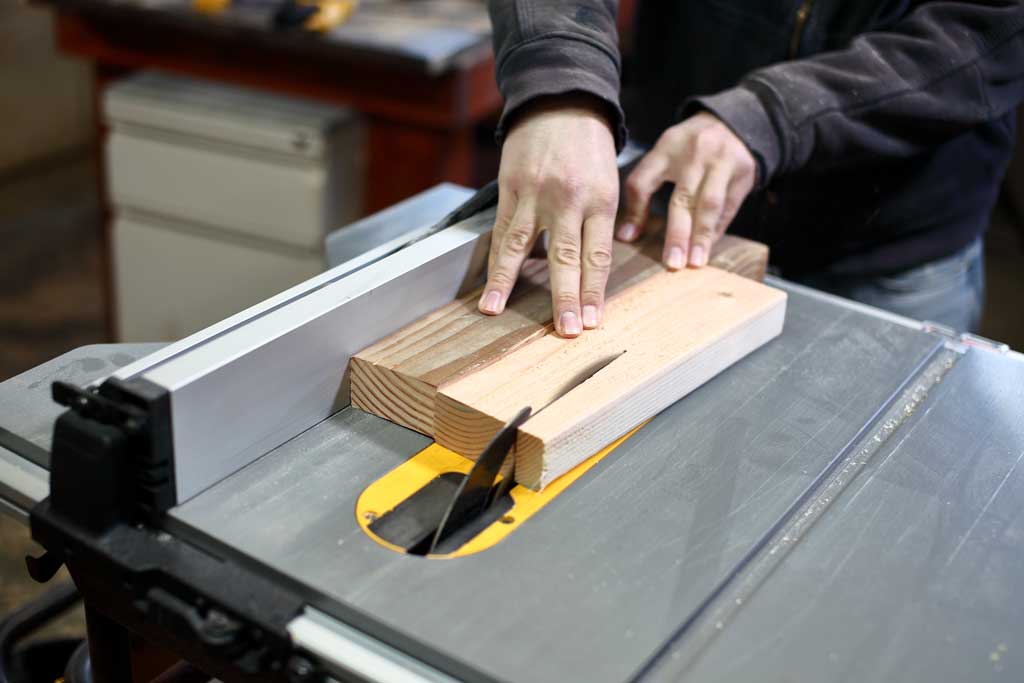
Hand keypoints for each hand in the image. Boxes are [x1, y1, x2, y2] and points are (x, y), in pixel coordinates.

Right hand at [478, 95, 618, 336]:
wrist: (561, 100)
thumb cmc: (589, 147)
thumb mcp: (609, 182)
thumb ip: (599, 223)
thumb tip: (589, 270)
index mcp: (600, 200)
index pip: (598, 256)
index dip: (594, 291)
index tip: (592, 321)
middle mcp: (568, 199)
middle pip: (566, 257)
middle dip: (566, 297)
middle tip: (565, 329)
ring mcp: (536, 193)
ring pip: (521, 246)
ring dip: (507, 282)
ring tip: (494, 310)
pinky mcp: (511, 187)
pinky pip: (500, 229)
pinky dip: (494, 259)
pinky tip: (489, 282)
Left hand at [618, 112, 756, 268]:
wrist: (734, 123)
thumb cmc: (689, 148)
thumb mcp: (663, 156)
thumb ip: (642, 190)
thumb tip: (626, 236)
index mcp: (666, 148)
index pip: (644, 180)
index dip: (636, 210)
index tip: (630, 238)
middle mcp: (696, 153)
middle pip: (683, 197)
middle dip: (678, 233)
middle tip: (672, 262)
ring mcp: (723, 162)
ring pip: (711, 204)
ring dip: (702, 236)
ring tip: (695, 262)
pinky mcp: (744, 173)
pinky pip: (729, 207)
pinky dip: (717, 229)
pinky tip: (708, 247)